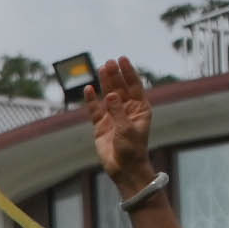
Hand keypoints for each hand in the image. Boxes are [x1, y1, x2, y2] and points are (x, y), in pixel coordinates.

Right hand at [90, 56, 157, 193]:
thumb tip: (110, 94)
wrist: (124, 168)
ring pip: (108, 95)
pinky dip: (91, 100)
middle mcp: (127, 110)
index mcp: (140, 109)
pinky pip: (95, 109)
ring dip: (105, 82)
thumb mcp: (127, 129)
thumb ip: (118, 111)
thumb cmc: (132, 149)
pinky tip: (88, 89)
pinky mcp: (101, 125)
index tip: (122, 59)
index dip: (128, 72)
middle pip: (120, 88)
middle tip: (109, 62)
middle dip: (115, 75)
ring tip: (100, 68)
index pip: (134, 86)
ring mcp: (113, 116)